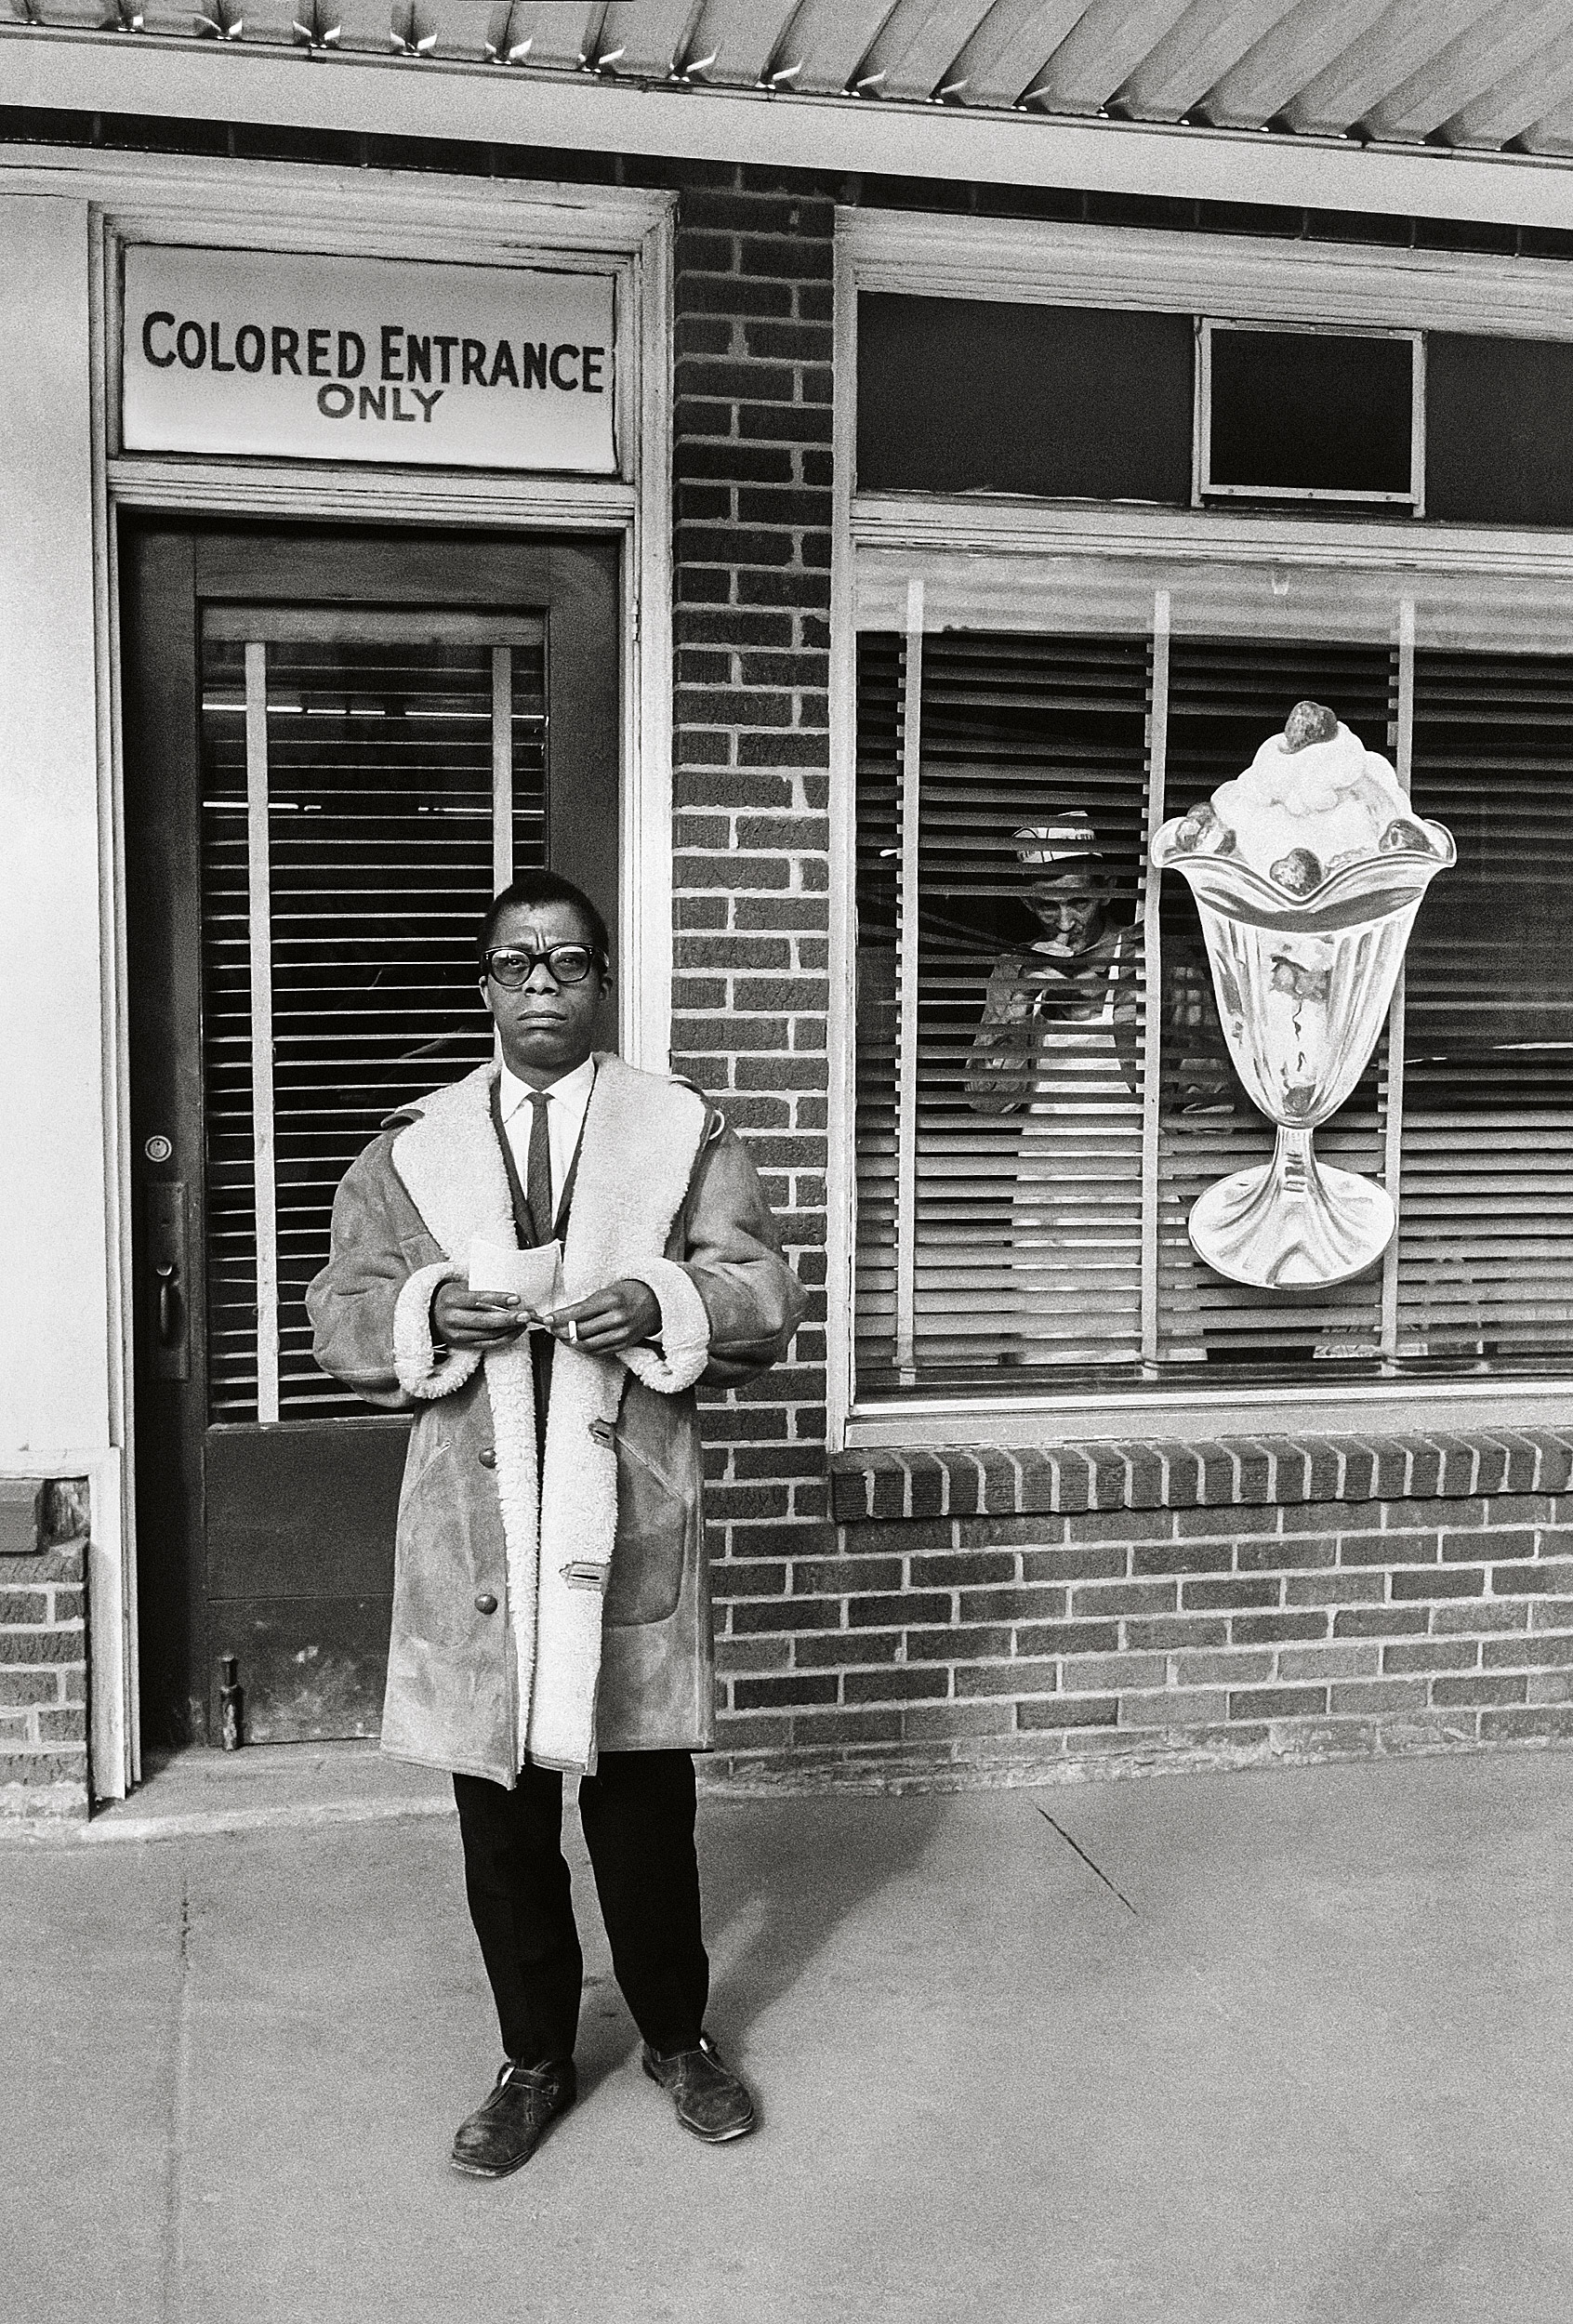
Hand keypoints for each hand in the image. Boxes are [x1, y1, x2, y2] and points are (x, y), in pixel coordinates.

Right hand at [432, 1281, 528, 1348]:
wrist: (431, 1315)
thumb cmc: (453, 1297)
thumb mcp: (461, 1287)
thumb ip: (481, 1289)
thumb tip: (511, 1294)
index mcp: (452, 1299)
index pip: (478, 1299)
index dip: (499, 1299)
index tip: (517, 1299)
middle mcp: (452, 1318)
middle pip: (485, 1320)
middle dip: (509, 1318)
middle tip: (527, 1315)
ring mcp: (457, 1335)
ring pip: (489, 1334)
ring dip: (511, 1329)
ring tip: (526, 1320)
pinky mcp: (463, 1346)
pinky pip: (489, 1344)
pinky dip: (506, 1338)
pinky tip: (516, 1330)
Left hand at [540, 1278, 660, 1353]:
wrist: (657, 1301)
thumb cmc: (629, 1293)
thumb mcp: (608, 1291)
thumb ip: (587, 1304)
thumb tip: (562, 1316)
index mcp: (611, 1300)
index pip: (578, 1312)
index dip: (559, 1317)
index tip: (546, 1319)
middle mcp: (617, 1318)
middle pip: (580, 1331)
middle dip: (560, 1331)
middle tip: (551, 1328)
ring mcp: (621, 1334)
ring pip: (587, 1345)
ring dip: (569, 1342)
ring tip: (561, 1336)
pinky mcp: (624, 1345)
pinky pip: (597, 1351)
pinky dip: (583, 1348)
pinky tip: (576, 1341)